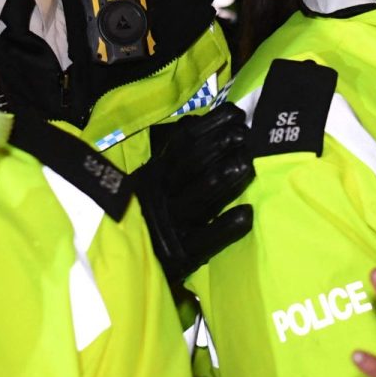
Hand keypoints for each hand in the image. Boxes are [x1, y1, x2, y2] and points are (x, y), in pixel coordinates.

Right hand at [133, 102, 254, 283]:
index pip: (183, 143)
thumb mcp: (154, 180)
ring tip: (247, 165)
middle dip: (220, 147)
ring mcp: (174, 225)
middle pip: (192, 166)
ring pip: (199, 198)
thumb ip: (173, 154)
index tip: (237, 115)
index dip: (211, 127)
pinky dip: (227, 226)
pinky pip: (207, 239)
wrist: (128, 261)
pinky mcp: (184, 255)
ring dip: (225, 179)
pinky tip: (247, 214)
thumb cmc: (150, 213)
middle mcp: (163, 196)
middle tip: (245, 136)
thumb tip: (197, 120)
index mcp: (157, 174)